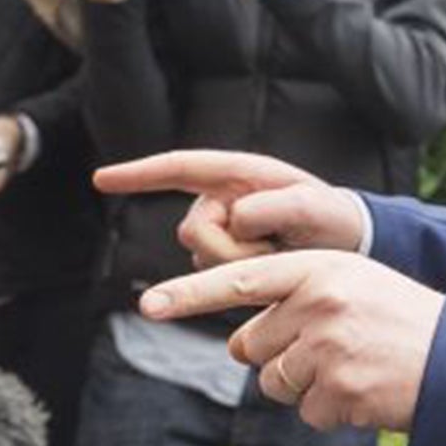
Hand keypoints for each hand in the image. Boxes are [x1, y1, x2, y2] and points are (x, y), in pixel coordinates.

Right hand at [92, 149, 364, 266]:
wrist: (346, 246)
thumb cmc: (332, 219)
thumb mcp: (314, 209)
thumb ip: (277, 209)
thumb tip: (236, 217)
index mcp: (239, 174)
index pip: (179, 168)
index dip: (139, 174)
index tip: (100, 179)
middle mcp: (223, 200)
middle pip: (193, 232)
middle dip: (230, 250)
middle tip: (275, 249)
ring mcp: (223, 230)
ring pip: (202, 259)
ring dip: (240, 265)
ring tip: (279, 254)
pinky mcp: (226, 257)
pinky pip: (214, 276)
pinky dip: (242, 276)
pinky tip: (269, 268)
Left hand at [139, 250, 442, 431]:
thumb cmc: (403, 324)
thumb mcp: (354, 287)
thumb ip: (297, 298)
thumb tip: (238, 344)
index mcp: (320, 268)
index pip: (240, 280)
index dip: (189, 294)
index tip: (148, 304)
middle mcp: (318, 302)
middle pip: (250, 344)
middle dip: (278, 356)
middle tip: (333, 351)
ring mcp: (327, 347)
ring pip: (273, 383)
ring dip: (305, 387)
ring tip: (354, 371)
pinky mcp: (338, 390)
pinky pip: (305, 414)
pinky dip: (332, 414)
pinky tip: (367, 395)